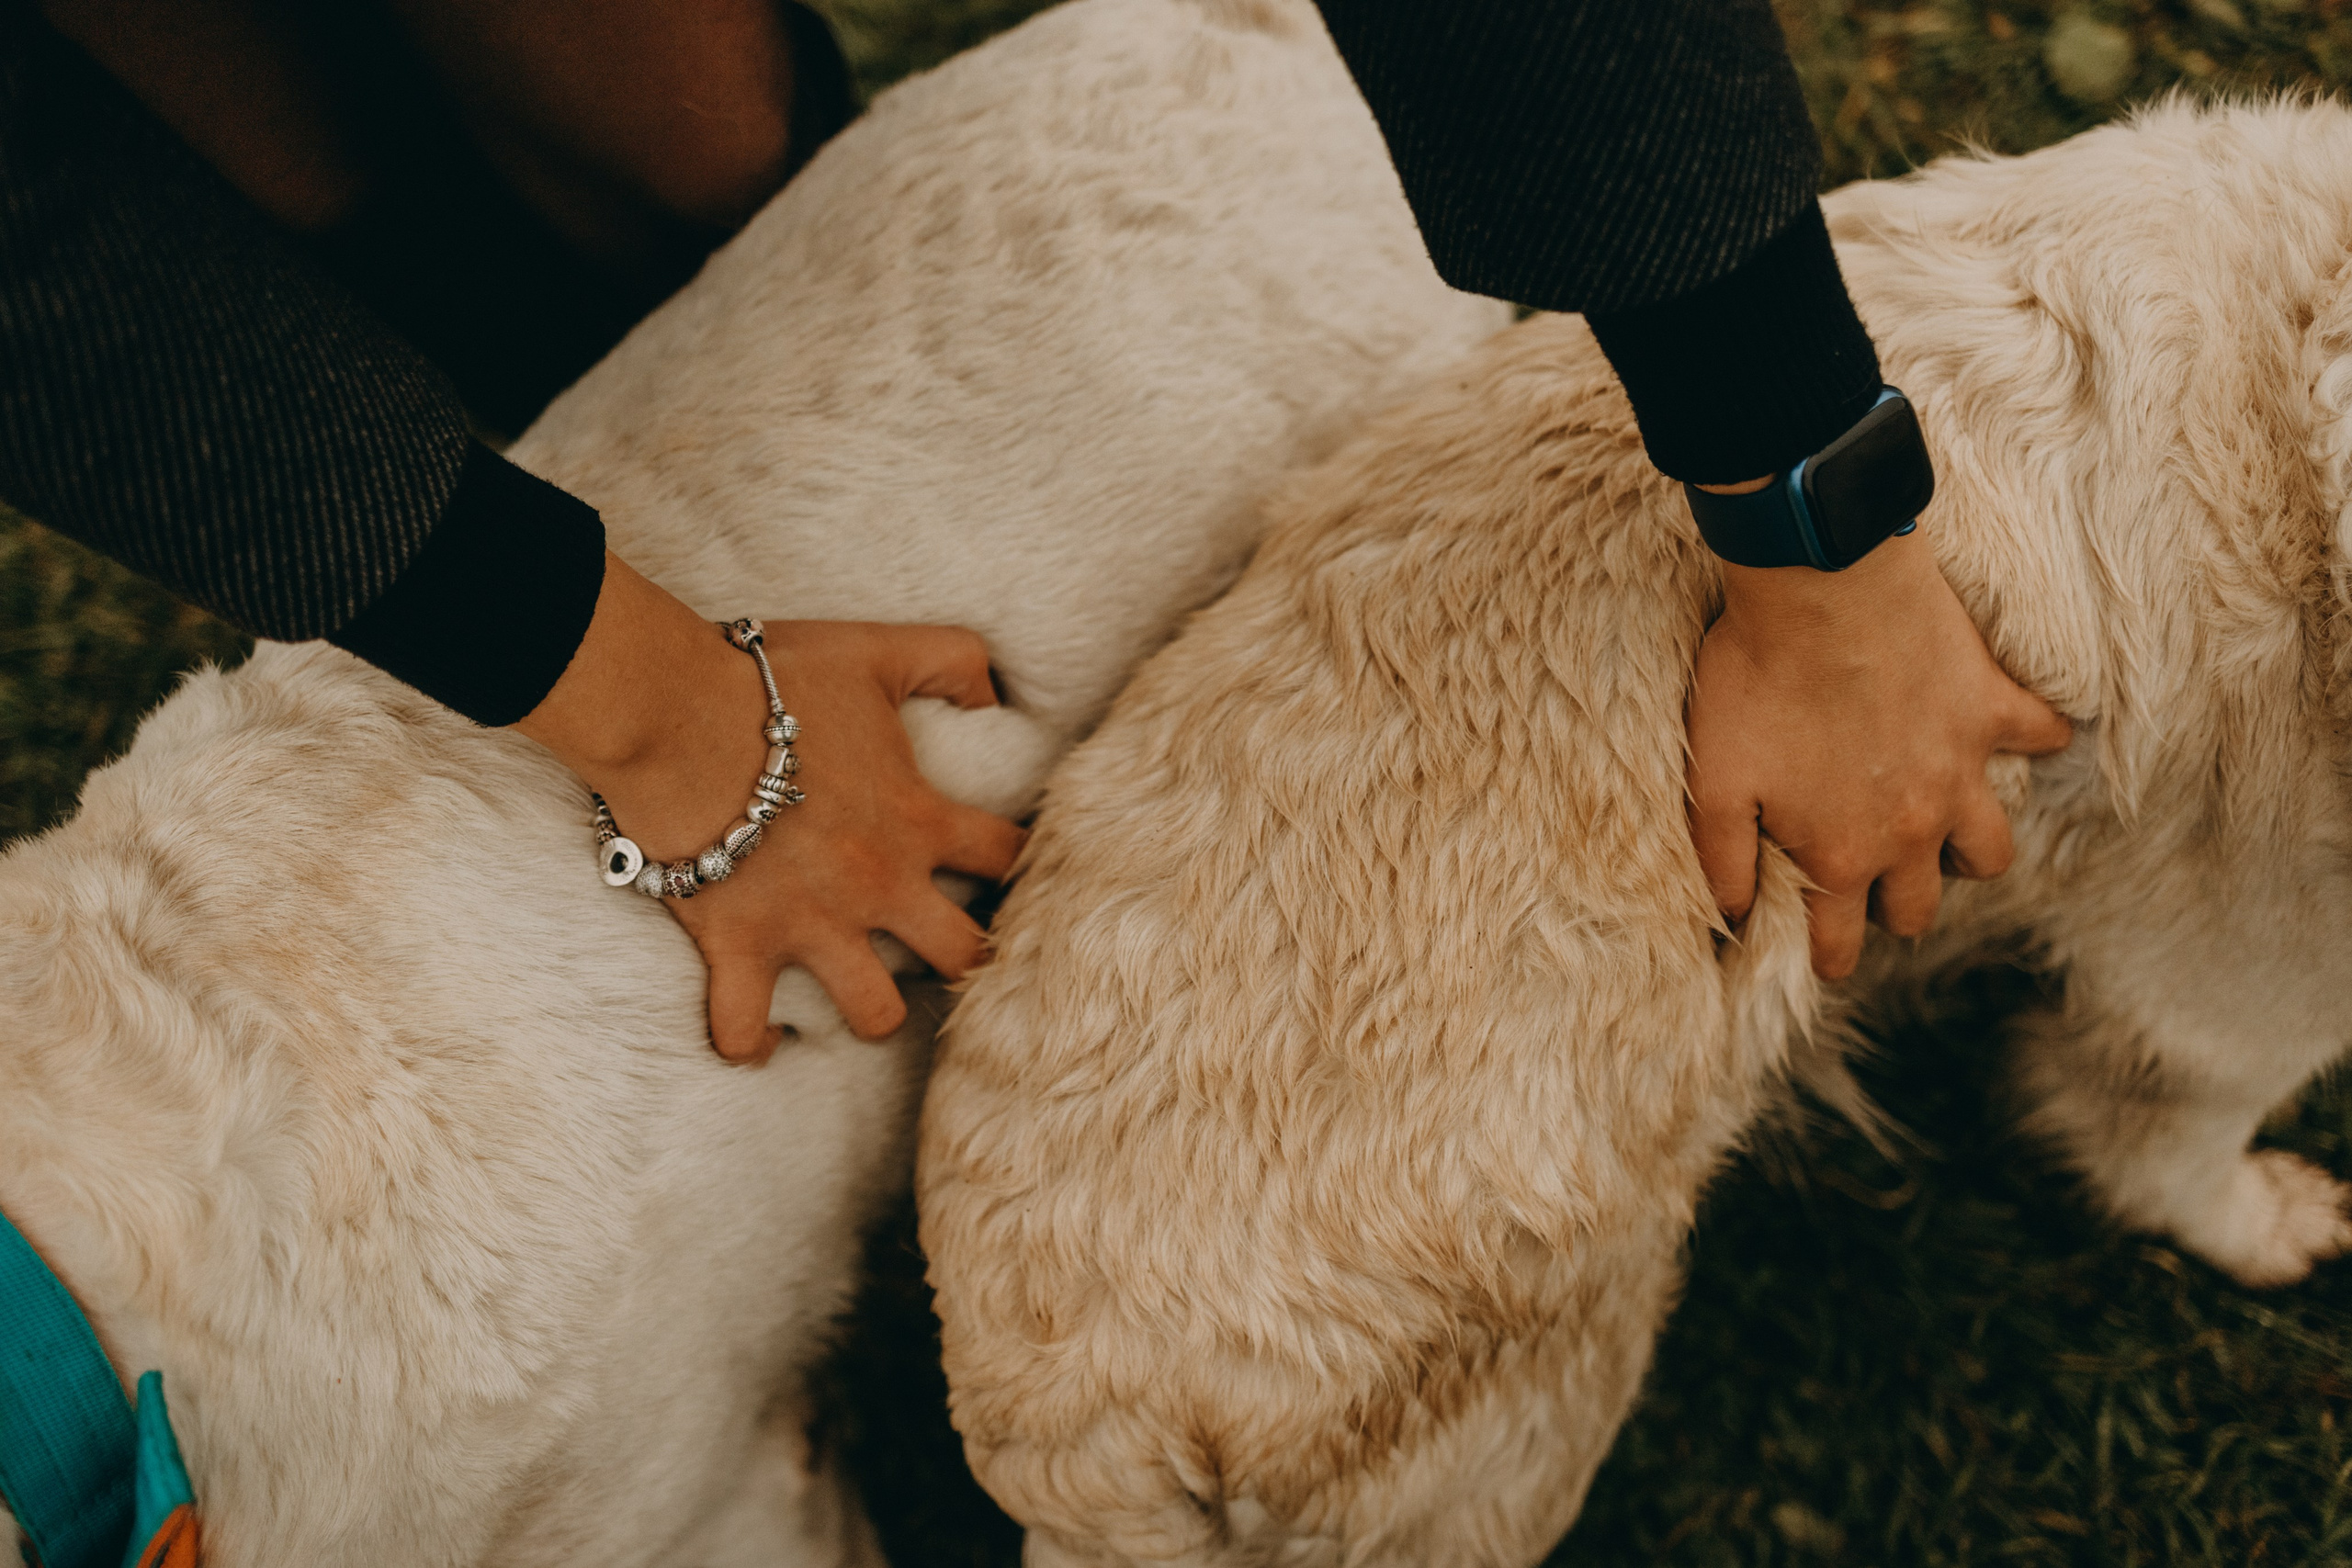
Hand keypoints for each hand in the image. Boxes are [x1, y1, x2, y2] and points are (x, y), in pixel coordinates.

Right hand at [517, 554, 1025, 1061]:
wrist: (674, 712)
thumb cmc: (774, 682)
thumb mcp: (879, 651)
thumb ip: (952, 658)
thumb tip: (991, 694)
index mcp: (918, 820)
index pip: (1006, 858)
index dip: (1020, 867)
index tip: (1008, 874)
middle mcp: (877, 885)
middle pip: (962, 957)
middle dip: (967, 961)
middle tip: (951, 953)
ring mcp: (810, 926)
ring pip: (874, 1013)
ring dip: (876, 1012)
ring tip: (870, 999)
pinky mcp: (737, 947)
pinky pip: (743, 1026)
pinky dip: (748, 1043)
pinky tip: (760, 1044)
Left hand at [1685, 519, 2071, 978]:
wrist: (1819, 587)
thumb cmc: (1753, 681)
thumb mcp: (1710, 782)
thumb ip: (1723, 861)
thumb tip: (1732, 917)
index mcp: (1841, 854)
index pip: (1843, 940)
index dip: (1829, 956)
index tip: (1825, 958)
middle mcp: (1911, 828)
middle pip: (1918, 906)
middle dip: (1893, 912)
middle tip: (1871, 891)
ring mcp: (1962, 771)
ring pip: (1989, 850)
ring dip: (1966, 855)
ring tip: (1940, 837)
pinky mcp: (1992, 709)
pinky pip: (2042, 737)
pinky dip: (2038, 740)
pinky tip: (2023, 734)